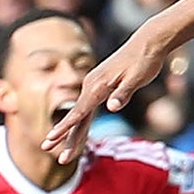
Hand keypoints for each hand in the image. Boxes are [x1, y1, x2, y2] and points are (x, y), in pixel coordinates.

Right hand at [46, 32, 171, 158]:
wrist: (148, 43)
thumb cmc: (144, 61)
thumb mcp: (136, 79)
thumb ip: (123, 94)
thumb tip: (112, 108)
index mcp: (98, 86)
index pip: (78, 111)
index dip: (65, 127)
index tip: (51, 138)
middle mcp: (91, 86)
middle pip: (76, 116)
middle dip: (62, 135)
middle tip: (45, 148)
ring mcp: (94, 86)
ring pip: (81, 114)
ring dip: (71, 132)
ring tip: (64, 150)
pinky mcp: (101, 86)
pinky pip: (87, 108)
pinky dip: (80, 122)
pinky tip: (77, 133)